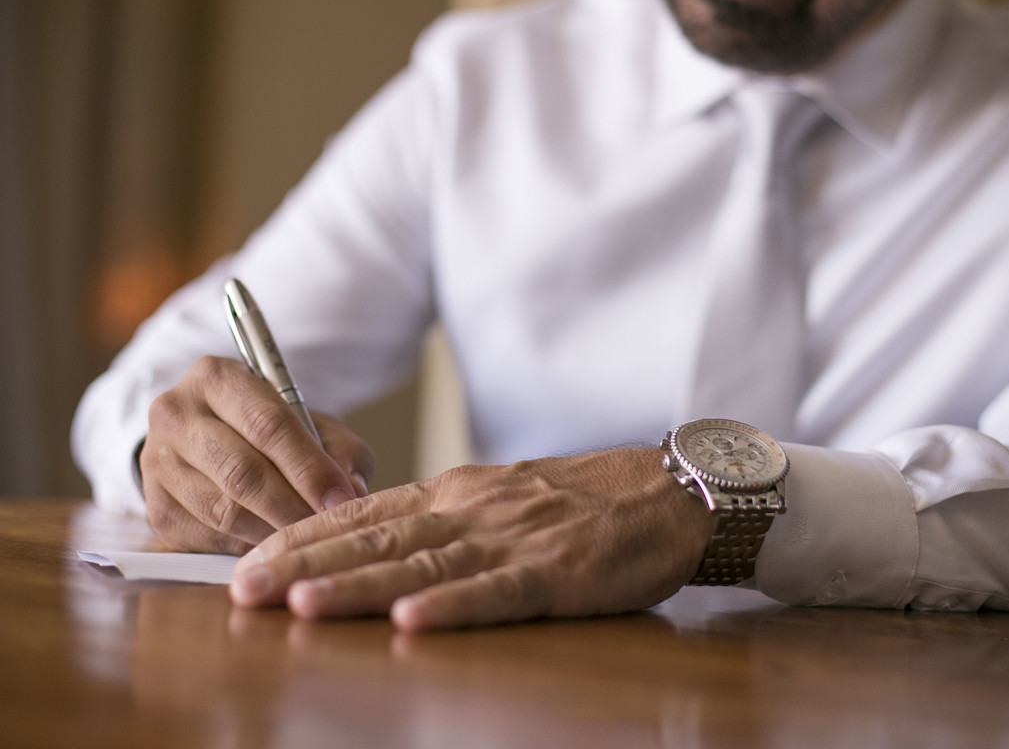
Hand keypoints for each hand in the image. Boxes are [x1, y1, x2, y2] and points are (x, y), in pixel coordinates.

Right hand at [139, 356, 373, 553]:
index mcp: (216, 378)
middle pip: (242, 472)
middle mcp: (176, 415)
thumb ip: (340, 450)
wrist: (206, 439)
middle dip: (293, 506)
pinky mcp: (156, 508)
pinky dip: (247, 548)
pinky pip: (208, 538)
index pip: (268, 425)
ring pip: (223, 510)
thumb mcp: (311, 423)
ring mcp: (158, 463)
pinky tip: (273, 546)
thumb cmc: (269, 429)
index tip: (343, 499)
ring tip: (307, 539)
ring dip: (272, 532)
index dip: (310, 468)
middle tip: (327, 528)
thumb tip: (352, 493)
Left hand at [229, 447, 715, 629]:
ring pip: (423, 564)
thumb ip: (446, 519)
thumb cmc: (586, 500)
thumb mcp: (504, 497)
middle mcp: (474, 508)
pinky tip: (411, 618)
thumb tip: (382, 546)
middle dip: (305, 563)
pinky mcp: (559, 571)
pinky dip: (453, 604)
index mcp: (459, 492)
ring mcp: (515, 538)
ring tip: (301, 604)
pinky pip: (498, 591)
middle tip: (242, 589)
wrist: (668, 489)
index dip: (304, 536)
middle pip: (377, 537)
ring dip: (358, 584)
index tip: (249, 557)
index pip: (365, 512)